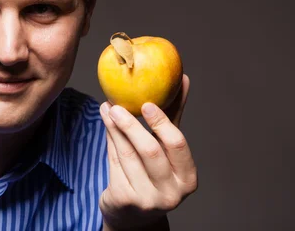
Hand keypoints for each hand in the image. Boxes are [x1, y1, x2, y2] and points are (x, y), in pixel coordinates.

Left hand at [99, 74, 197, 230]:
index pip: (177, 145)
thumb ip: (173, 117)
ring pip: (127, 154)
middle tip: (116, 104)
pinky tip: (106, 124)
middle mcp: (171, 193)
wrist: (133, 215)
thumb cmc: (154, 173)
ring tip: (106, 108)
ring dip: (114, 128)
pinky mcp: (124, 200)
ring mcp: (147, 199)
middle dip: (130, 125)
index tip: (147, 103)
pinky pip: (114, 162)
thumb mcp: (167, 149)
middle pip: (149, 151)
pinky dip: (109, 140)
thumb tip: (183, 79)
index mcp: (188, 178)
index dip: (162, 123)